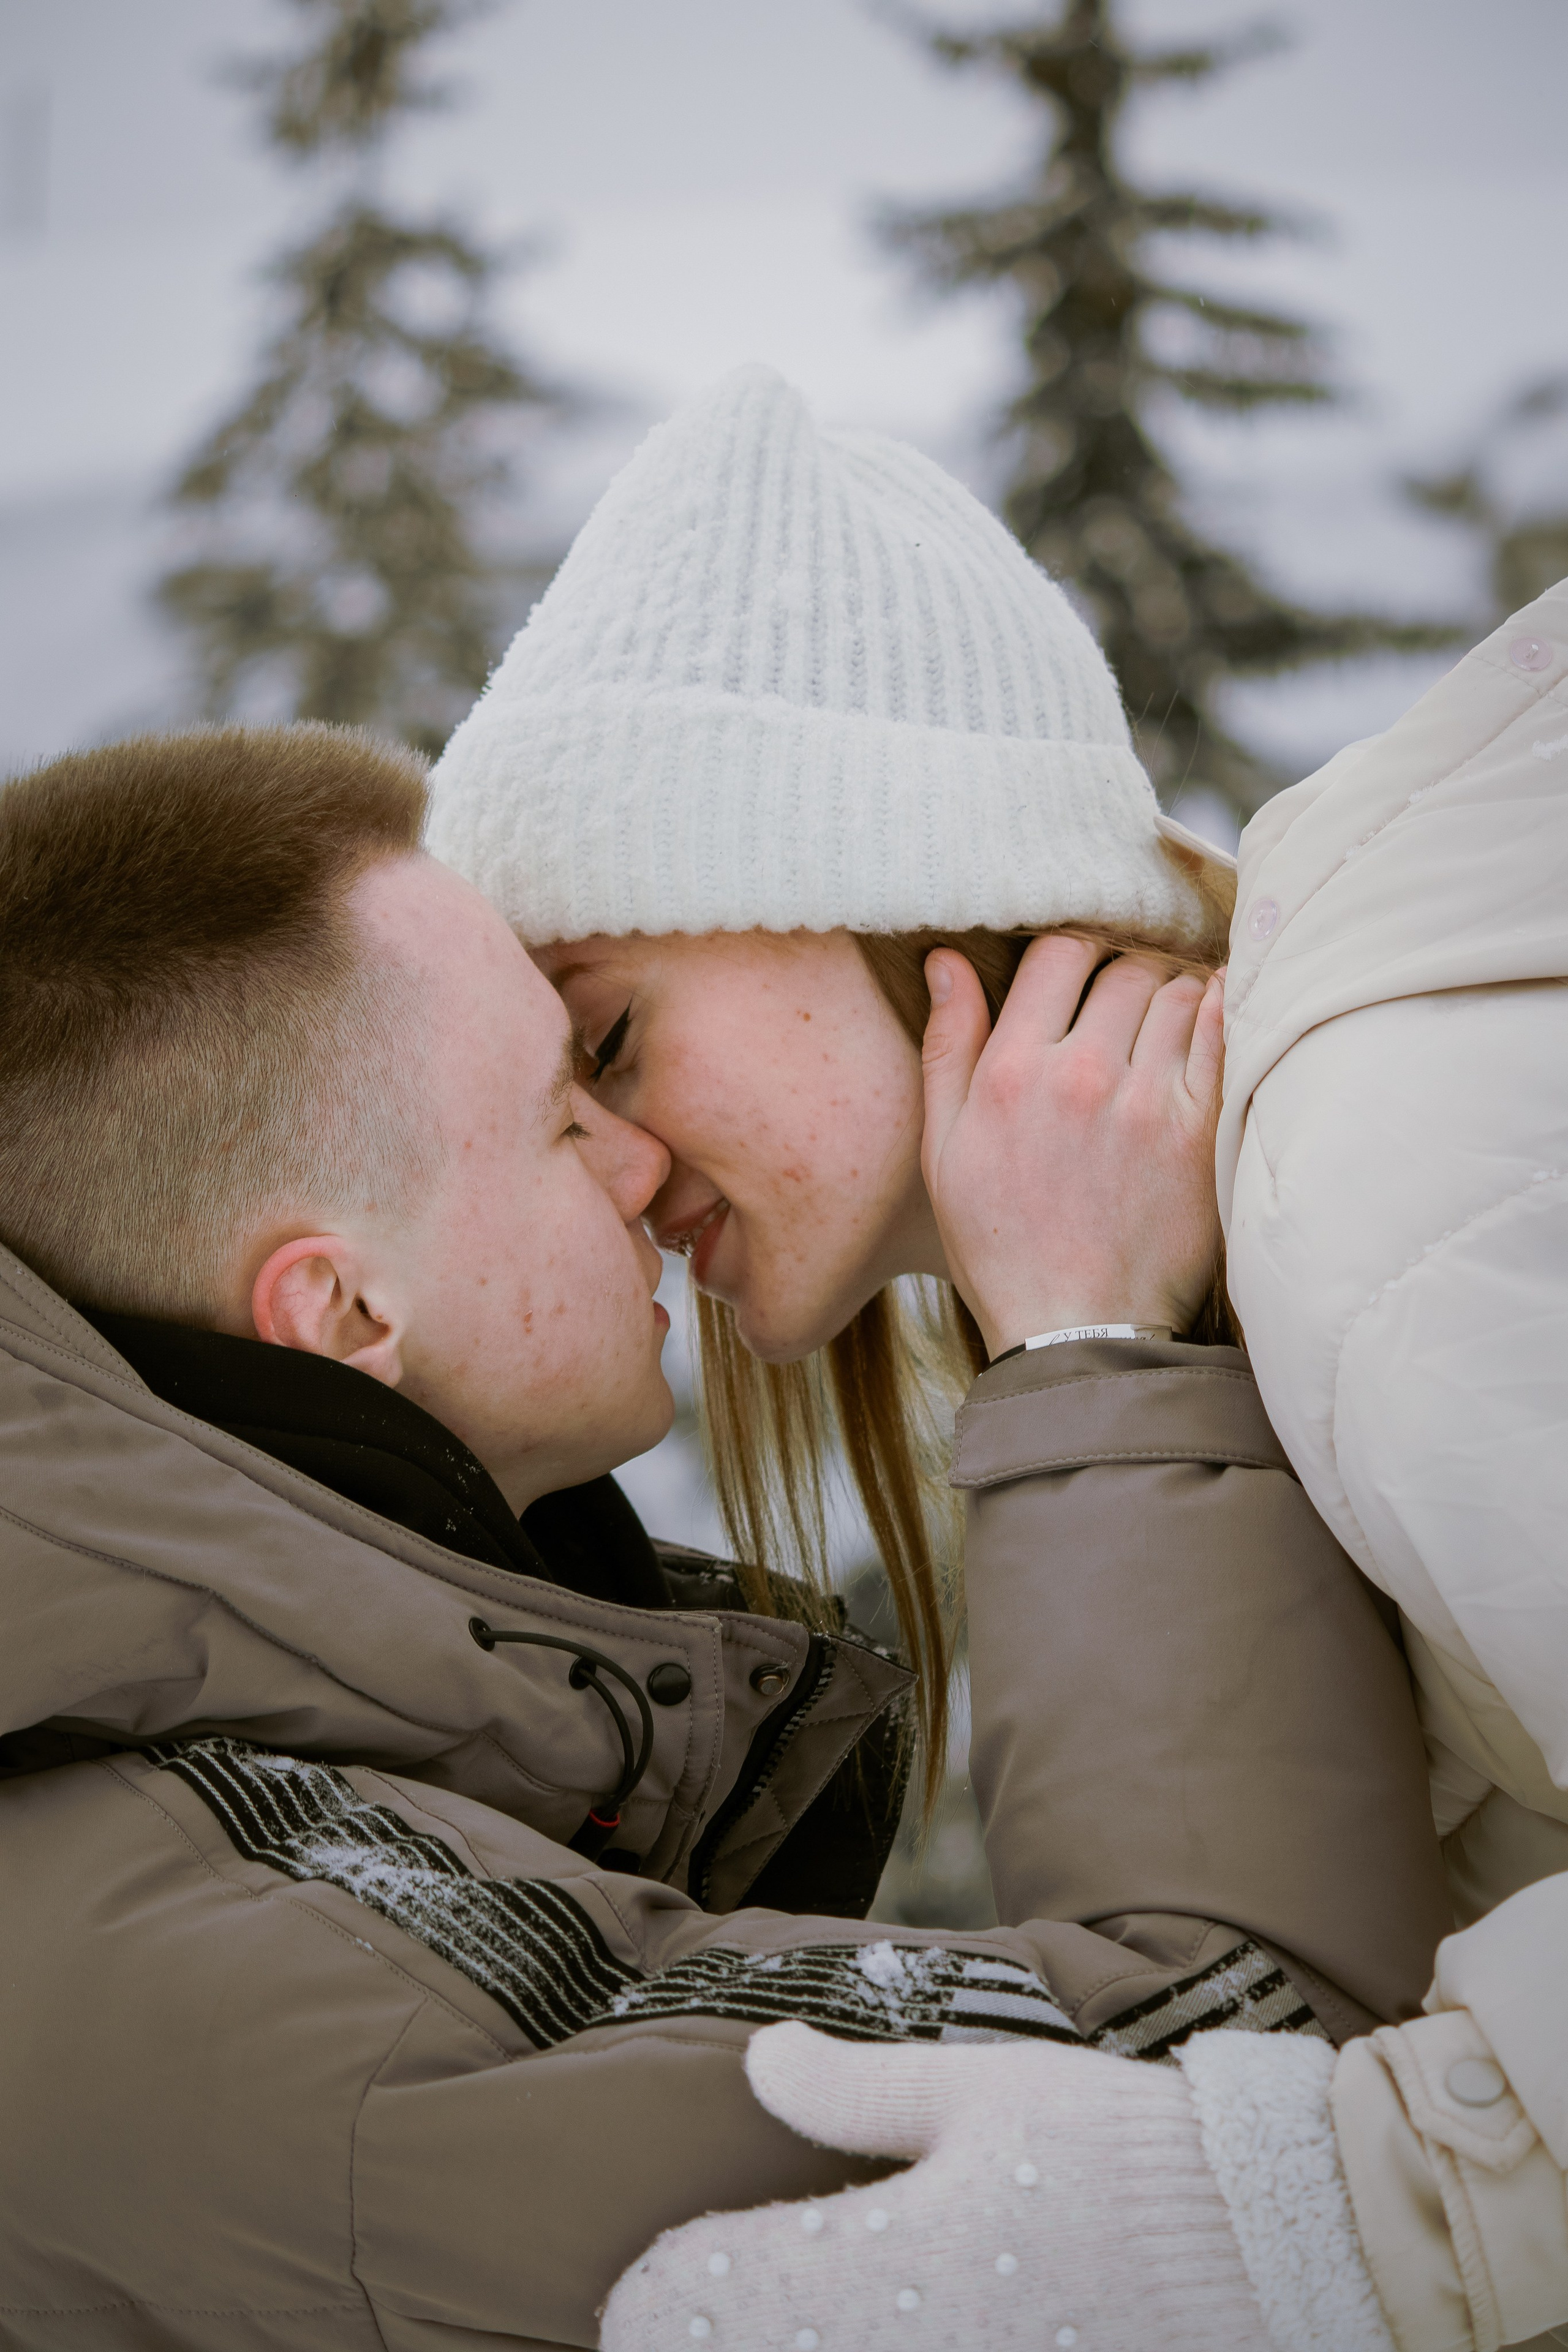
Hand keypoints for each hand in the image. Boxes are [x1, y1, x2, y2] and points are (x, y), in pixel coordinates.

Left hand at [600, 2022, 1265, 2351]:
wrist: (1253, 2238)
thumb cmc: (1110, 2144)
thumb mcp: (981, 2090)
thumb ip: (857, 2091)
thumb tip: (759, 2058)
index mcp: (886, 2262)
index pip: (723, 2296)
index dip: (662, 2297)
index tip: (633, 2295)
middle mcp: (912, 2348)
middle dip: (703, 2345)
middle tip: (657, 2335)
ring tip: (741, 2341)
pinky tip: (870, 2343)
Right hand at [921, 938, 1224, 1355]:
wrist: (1078, 1331)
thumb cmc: (1002, 1246)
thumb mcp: (943, 1150)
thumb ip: (949, 1046)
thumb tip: (947, 959)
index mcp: (1013, 1073)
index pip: (1058, 954)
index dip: (1071, 950)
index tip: (1078, 971)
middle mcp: (1084, 1075)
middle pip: (1125, 968)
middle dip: (1124, 971)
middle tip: (1124, 998)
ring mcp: (1149, 1102)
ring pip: (1177, 994)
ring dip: (1171, 992)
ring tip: (1162, 1018)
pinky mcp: (1200, 1132)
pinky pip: (1221, 1036)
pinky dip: (1218, 1013)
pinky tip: (1209, 1018)